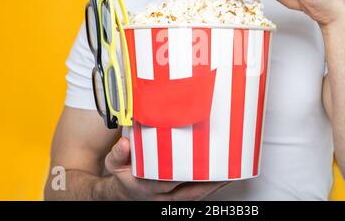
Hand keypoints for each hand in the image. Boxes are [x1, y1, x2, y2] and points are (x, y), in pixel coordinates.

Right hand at [104, 137, 228, 200]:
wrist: (124, 193)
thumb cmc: (124, 176)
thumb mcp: (114, 164)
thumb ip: (117, 154)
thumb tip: (124, 144)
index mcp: (147, 186)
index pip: (168, 181)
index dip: (184, 174)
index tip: (198, 165)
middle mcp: (162, 196)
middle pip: (189, 192)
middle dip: (208, 182)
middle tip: (225, 169)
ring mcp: (171, 199)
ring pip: (196, 196)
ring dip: (214, 187)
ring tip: (231, 174)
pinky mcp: (177, 199)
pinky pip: (197, 196)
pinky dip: (211, 189)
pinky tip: (222, 180)